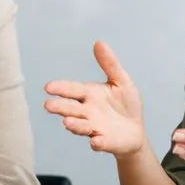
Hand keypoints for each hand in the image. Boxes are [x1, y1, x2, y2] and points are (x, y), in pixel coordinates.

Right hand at [44, 41, 146, 155]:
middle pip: (71, 109)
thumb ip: (109, 64)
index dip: (60, 88)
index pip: (72, 90)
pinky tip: (95, 141)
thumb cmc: (125, 104)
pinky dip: (97, 142)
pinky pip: (99, 143)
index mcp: (89, 95)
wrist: (135, 130)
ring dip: (74, 125)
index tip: (48, 87)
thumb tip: (99, 42)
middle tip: (48, 105)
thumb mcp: (121, 80)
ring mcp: (94, 128)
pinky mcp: (105, 142)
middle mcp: (87, 112)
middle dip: (60, 107)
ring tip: (67, 123)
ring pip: (81, 126)